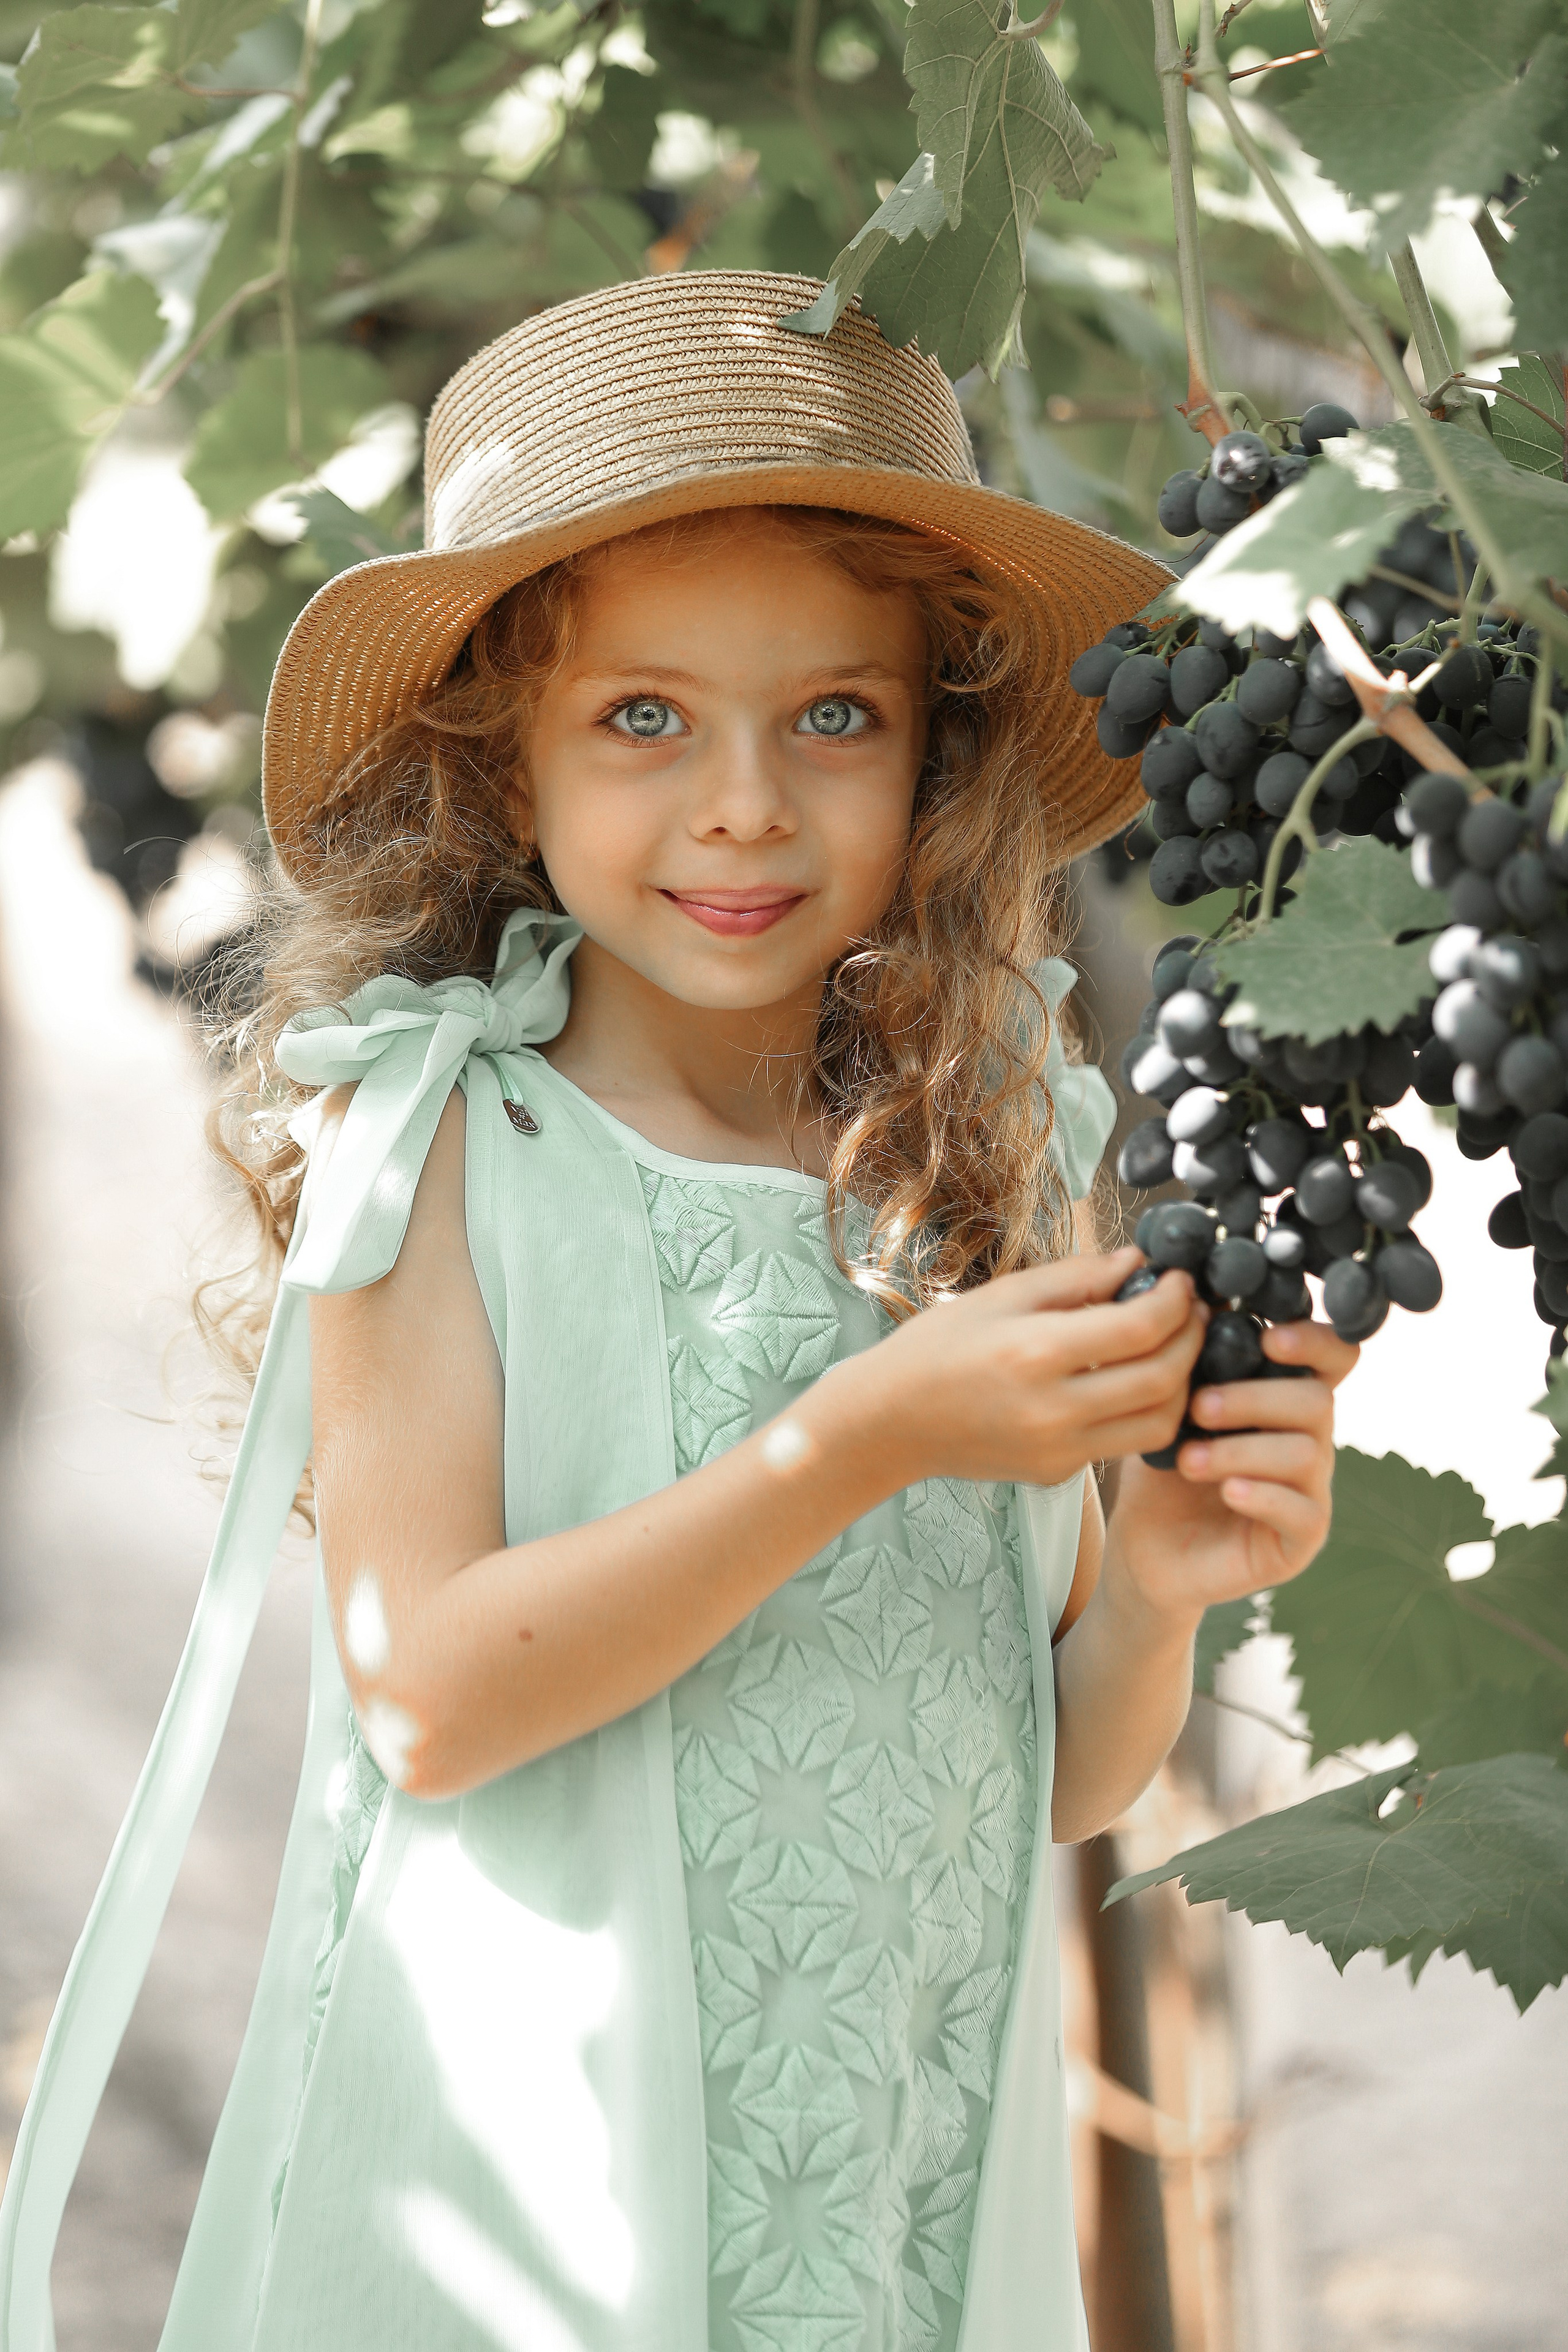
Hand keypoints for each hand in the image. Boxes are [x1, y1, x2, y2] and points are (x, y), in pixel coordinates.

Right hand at [855, 1245, 1207, 1491]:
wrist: (889, 1422)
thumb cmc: (938, 1347)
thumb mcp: (1001, 1296)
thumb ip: (1076, 1277)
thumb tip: (1139, 1263)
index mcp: (1034, 1353)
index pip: (1140, 1328)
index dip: (1176, 1300)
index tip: (1181, 1280)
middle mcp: (1053, 1410)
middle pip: (1163, 1380)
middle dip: (1192, 1340)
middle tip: (1193, 1310)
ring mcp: (1058, 1450)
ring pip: (1160, 1424)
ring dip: (1183, 1384)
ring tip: (1176, 1347)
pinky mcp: (1059, 1473)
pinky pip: (1125, 1443)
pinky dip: (1146, 1410)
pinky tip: (1136, 1379)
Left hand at [1105, 1316, 1357, 1627]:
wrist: (1144, 1550)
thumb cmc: (1163, 1472)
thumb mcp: (1170, 1409)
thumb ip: (1195, 1362)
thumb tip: (1203, 1297)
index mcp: (1285, 1401)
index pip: (1333, 1359)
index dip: (1314, 1341)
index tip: (1268, 1337)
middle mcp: (1309, 1442)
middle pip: (1317, 1401)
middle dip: (1254, 1398)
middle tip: (1199, 1408)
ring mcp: (1310, 1492)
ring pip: (1306, 1453)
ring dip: (1241, 1450)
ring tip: (1189, 1460)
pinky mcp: (1300, 1540)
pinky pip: (1302, 1512)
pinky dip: (1262, 1494)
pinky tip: (1226, 1491)